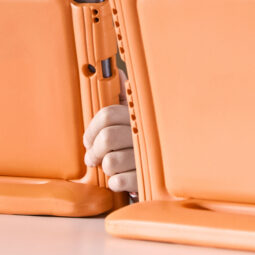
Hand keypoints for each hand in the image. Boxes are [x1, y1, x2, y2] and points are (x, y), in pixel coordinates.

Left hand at [82, 71, 137, 193]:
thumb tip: (117, 72)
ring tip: (113, 168)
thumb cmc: (143, 142)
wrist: (166, 172)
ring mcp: (147, 157)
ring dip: (106, 168)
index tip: (88, 141)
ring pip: (110, 162)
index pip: (107, 115)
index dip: (90, 130)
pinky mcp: (147, 180)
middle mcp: (145, 134)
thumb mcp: (135, 117)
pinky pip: (118, 182)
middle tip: (93, 158)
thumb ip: (123, 97)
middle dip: (94, 151)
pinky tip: (123, 178)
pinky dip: (115, 183)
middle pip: (106, 138)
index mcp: (138, 117)